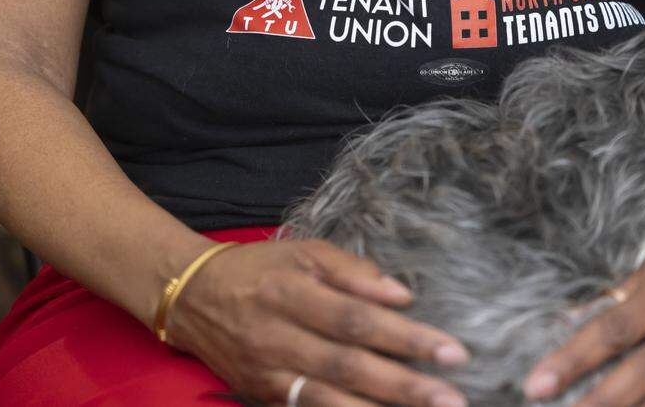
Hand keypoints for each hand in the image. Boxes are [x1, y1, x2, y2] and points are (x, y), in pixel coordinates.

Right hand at [169, 239, 469, 406]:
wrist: (192, 297)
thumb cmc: (260, 268)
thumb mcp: (305, 252)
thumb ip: (354, 272)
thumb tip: (402, 296)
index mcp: (292, 293)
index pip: (356, 320)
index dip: (404, 337)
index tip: (450, 350)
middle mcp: (278, 337)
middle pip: (349, 366)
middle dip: (404, 385)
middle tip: (452, 397)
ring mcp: (267, 373)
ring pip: (328, 399)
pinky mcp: (261, 395)